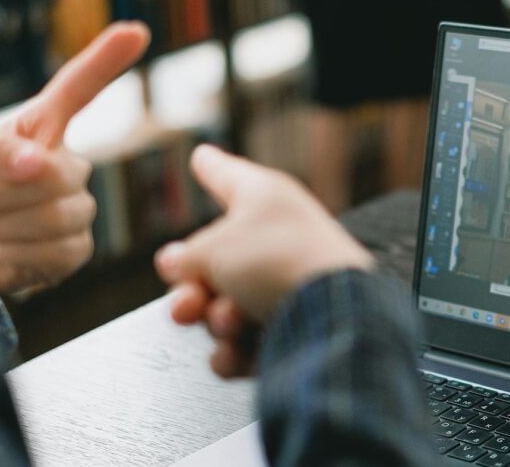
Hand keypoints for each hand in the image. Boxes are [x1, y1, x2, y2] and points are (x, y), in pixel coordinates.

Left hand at [0, 22, 149, 296]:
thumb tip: (38, 161)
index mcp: (42, 130)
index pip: (78, 90)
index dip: (106, 61)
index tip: (136, 31)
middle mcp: (68, 165)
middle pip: (59, 173)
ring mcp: (76, 208)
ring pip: (57, 216)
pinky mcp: (75, 249)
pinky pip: (55, 251)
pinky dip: (11, 254)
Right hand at [156, 145, 374, 377]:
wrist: (333, 317)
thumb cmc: (278, 262)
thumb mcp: (213, 248)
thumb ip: (187, 256)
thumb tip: (176, 263)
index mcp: (264, 199)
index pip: (228, 176)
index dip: (210, 167)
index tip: (202, 156)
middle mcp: (278, 238)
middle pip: (216, 261)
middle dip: (193, 289)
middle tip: (187, 303)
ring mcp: (287, 284)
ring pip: (226, 306)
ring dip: (217, 321)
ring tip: (230, 321)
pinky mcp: (295, 329)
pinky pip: (247, 343)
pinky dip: (237, 351)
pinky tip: (235, 352)